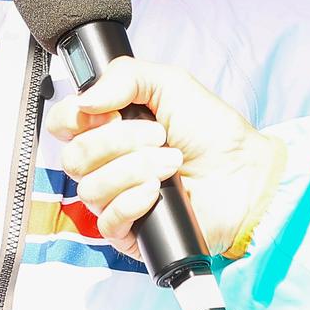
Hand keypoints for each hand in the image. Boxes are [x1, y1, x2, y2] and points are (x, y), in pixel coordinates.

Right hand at [48, 57, 285, 259]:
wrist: (246, 173)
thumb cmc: (212, 132)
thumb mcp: (170, 84)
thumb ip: (124, 76)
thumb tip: (86, 99)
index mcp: (108, 128)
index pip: (63, 125)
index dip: (76, 117)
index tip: (110, 111)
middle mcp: (106, 164)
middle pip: (74, 157)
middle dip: (118, 141)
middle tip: (158, 135)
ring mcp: (115, 200)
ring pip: (91, 188)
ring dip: (135, 169)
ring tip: (172, 162)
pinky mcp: (130, 233)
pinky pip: (107, 222)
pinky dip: (132, 202)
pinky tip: (157, 192)